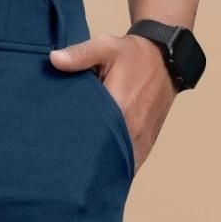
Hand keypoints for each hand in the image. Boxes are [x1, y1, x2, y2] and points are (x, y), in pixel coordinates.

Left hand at [50, 33, 175, 171]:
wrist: (166, 60)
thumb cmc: (133, 54)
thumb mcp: (106, 47)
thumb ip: (80, 55)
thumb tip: (54, 59)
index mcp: (120, 108)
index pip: (90, 138)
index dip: (71, 146)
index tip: (56, 150)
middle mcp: (132, 130)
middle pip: (101, 158)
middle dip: (81, 163)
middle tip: (60, 165)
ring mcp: (140, 140)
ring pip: (115, 166)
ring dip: (98, 170)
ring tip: (75, 174)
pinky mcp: (145, 145)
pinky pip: (128, 166)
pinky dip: (113, 170)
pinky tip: (96, 174)